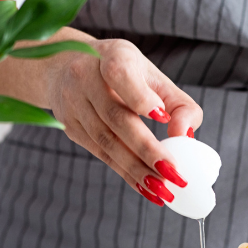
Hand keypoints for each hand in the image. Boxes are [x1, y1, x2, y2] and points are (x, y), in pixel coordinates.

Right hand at [46, 37, 202, 202]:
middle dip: (147, 149)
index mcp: (111, 57)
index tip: (162, 117)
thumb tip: (185, 136)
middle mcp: (85, 78)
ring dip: (136, 169)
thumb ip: (177, 103)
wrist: (63, 67)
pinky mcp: (70, 127)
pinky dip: (125, 173)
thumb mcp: (151, 75)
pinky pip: (100, 153)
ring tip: (162, 190)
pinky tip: (145, 187)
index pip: (120, 74)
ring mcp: (74, 104)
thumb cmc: (120, 72)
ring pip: (106, 141)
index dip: (140, 97)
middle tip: (173, 174)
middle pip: (116, 117)